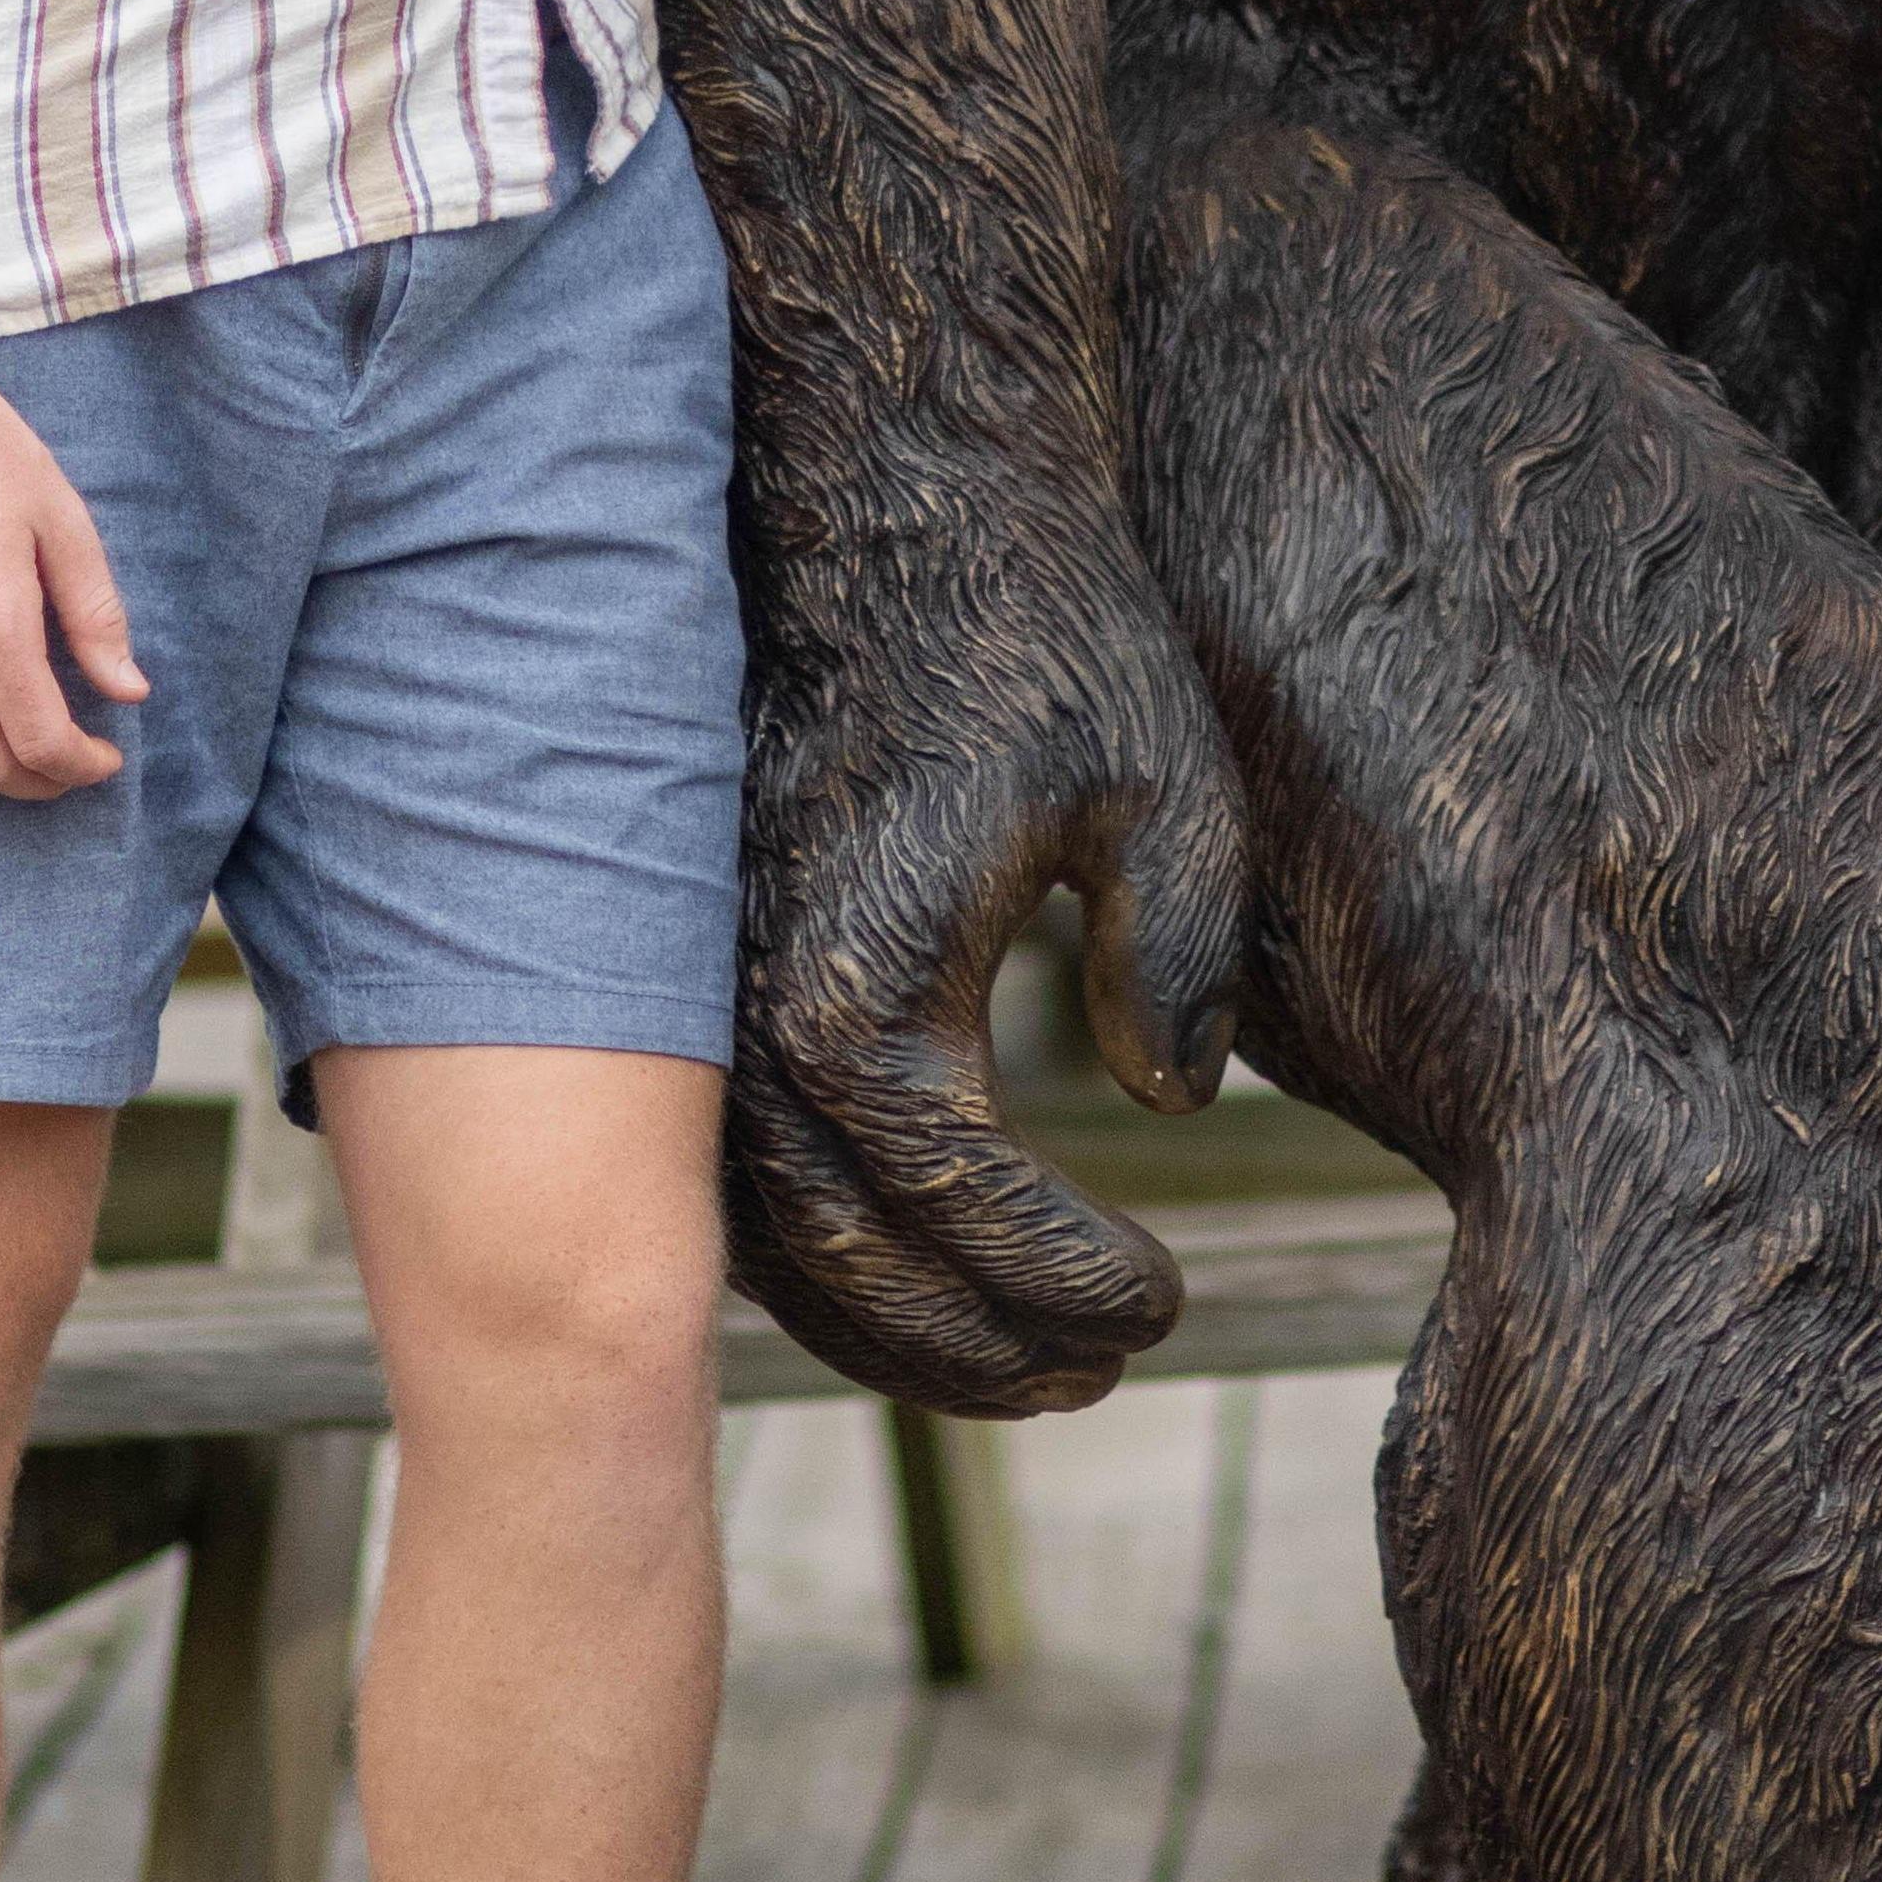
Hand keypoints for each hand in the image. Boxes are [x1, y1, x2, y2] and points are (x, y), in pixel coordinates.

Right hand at [731, 556, 1255, 1414]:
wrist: (887, 509)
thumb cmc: (1036, 631)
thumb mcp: (1161, 780)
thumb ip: (1180, 956)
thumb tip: (1172, 1102)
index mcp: (863, 991)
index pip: (969, 1214)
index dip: (1072, 1284)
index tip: (1166, 1304)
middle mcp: (752, 1023)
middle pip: (855, 1267)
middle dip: (984, 1348)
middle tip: (1107, 1371)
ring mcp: (706, 1005)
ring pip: (778, 1243)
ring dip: (897, 1329)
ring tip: (1030, 1363)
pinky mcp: (701, 974)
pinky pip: (737, 1173)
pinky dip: (822, 1256)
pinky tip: (919, 1271)